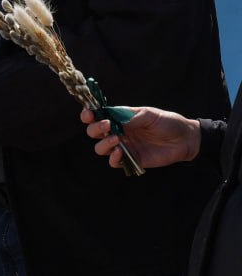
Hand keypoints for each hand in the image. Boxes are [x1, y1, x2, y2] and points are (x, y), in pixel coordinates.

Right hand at [80, 106, 199, 169]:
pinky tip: (120, 153)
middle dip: (95, 129)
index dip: (89, 115)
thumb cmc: (168, 122)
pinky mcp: (132, 160)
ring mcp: (124, 146)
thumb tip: (112, 118)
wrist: (186, 139)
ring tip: (117, 140)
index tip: (89, 114)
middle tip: (107, 126)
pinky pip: (114, 162)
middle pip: (94, 133)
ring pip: (100, 148)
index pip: (98, 116)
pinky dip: (113, 158)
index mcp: (120, 118)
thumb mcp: (150, 114)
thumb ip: (131, 117)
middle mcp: (119, 132)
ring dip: (104, 144)